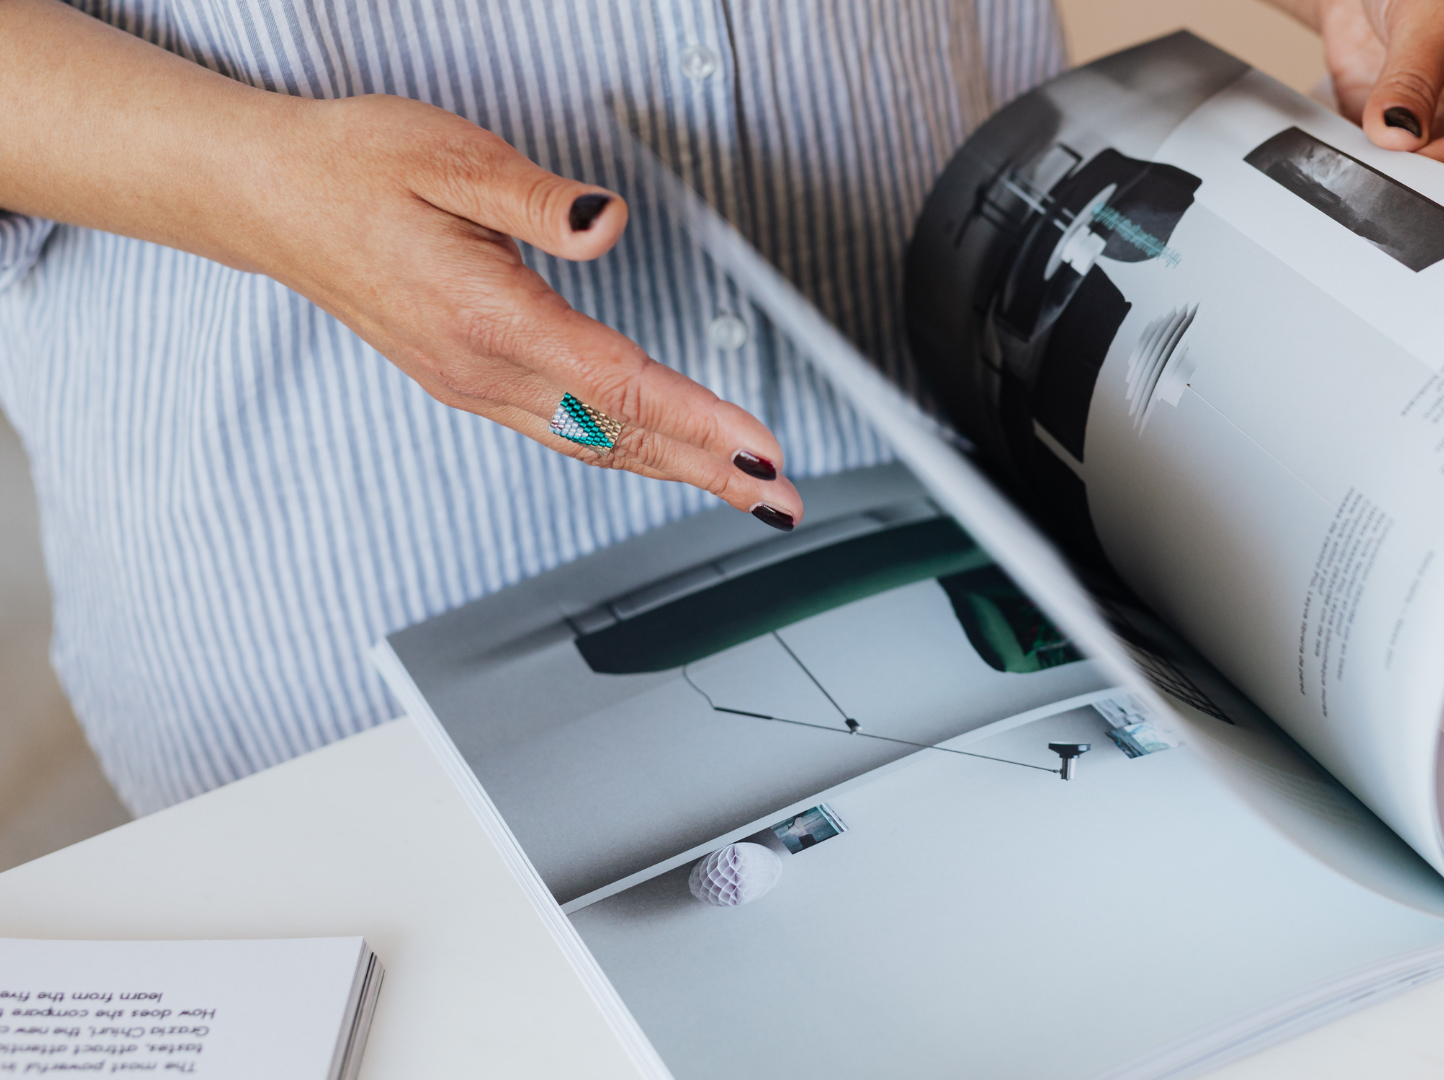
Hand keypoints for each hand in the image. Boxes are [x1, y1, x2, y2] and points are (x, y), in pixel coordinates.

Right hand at [250, 95, 802, 527]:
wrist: (271, 199)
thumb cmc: (356, 167)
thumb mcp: (450, 156)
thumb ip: (537, 198)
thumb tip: (606, 223)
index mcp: (484, 314)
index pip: (616, 383)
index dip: (696, 419)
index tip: (758, 448)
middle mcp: (479, 368)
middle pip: (616, 433)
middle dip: (708, 468)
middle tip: (782, 499)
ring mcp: (471, 384)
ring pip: (591, 443)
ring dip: (675, 469)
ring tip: (744, 490)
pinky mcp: (467, 382)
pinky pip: (562, 432)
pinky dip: (625, 450)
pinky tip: (662, 456)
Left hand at [1274, 0, 1443, 182]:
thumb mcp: (1432, 18)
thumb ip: (1412, 80)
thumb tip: (1397, 134)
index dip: (1438, 167)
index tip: (1397, 163)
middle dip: (1418, 176)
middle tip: (1378, 154)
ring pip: (1429, 196)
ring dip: (1390, 175)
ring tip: (1366, 139)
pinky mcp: (1419, 158)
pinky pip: (1394, 185)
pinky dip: (1370, 172)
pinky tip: (1355, 151)